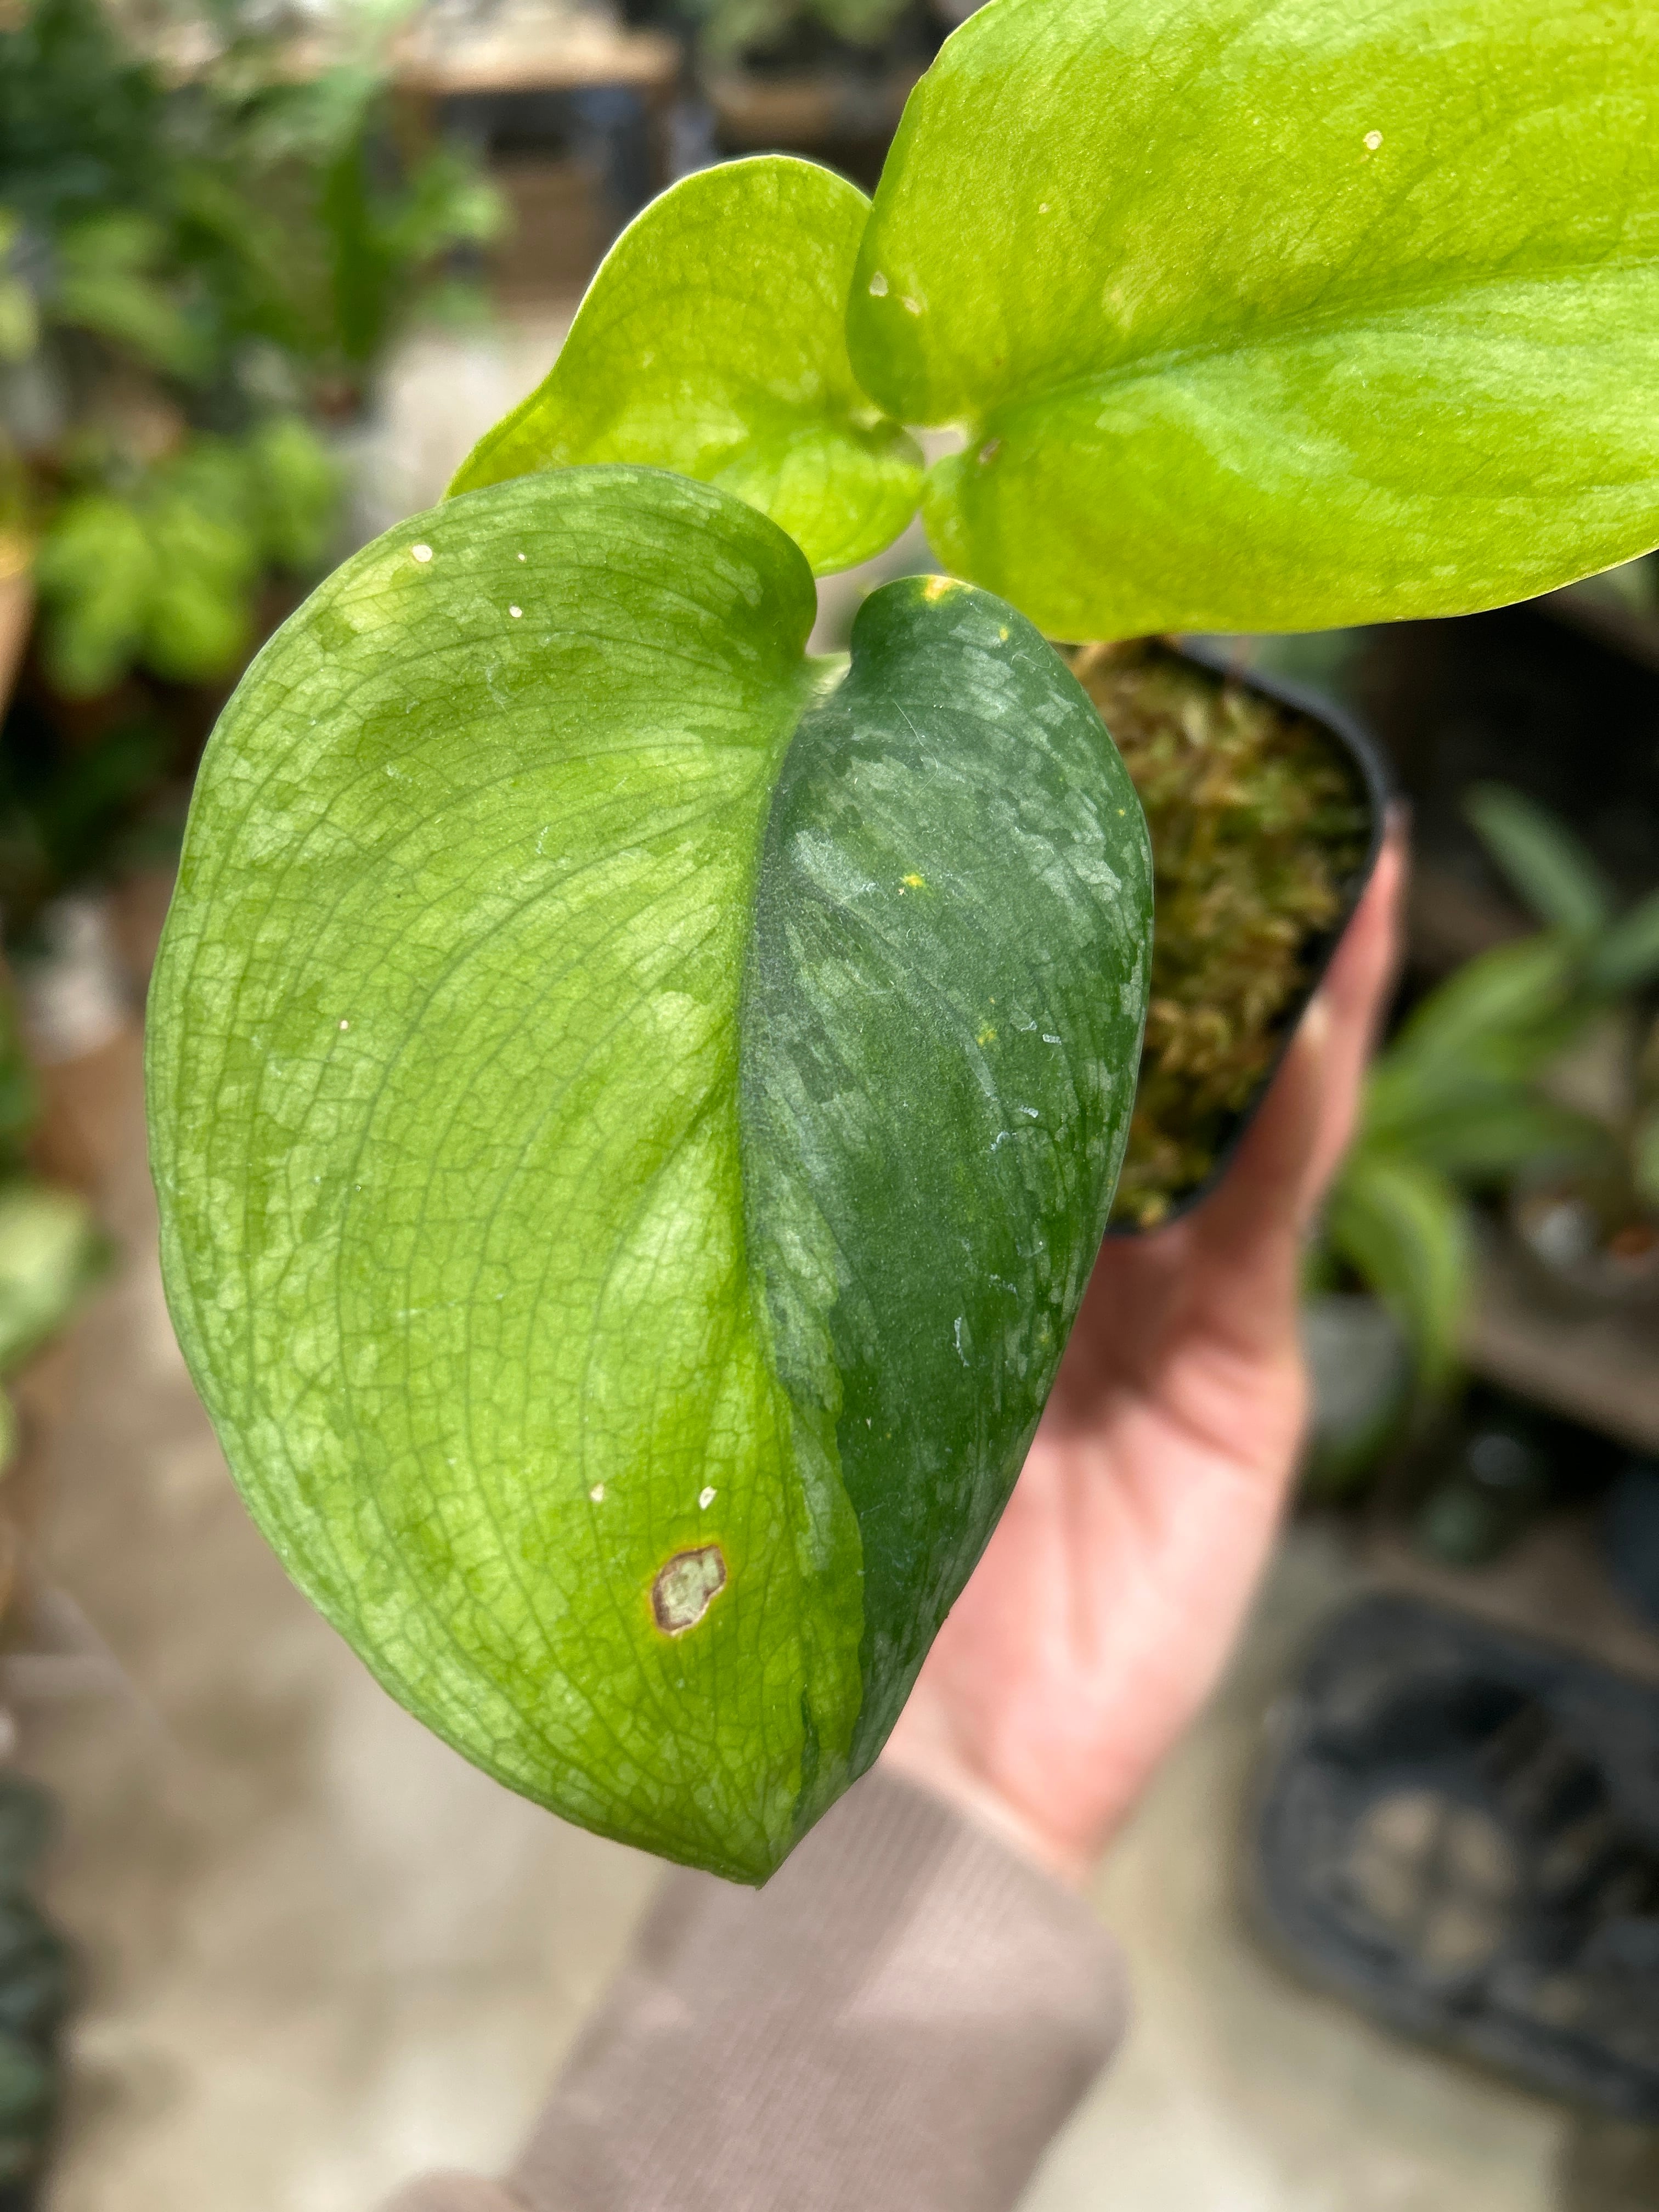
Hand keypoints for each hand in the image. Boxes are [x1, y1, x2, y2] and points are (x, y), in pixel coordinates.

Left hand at [882, 832, 1405, 1884]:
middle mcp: (1070, 1247)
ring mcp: (1170, 1303)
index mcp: (959, 1235)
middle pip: (1151, 1054)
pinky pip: (1273, 1212)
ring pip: (1245, 1106)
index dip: (1045, 936)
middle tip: (1197, 757)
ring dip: (1290, 976)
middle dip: (1189, 918)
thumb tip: (732, 1075)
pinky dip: (1302, 1103)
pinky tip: (1322, 995)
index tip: (1038, 791)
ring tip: (1323, 833)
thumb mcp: (811, 1356)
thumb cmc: (832, 1562)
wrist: (925, 1760)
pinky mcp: (1240, 1372)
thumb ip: (827, 1236)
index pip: (1015, 1055)